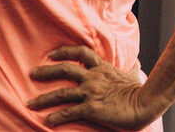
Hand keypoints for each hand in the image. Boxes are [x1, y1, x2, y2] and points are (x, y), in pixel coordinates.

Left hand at [27, 46, 159, 129]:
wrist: (144, 102)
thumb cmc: (139, 90)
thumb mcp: (132, 75)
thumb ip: (129, 69)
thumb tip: (136, 63)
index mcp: (103, 68)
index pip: (81, 53)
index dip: (65, 52)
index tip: (52, 54)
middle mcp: (94, 77)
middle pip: (66, 69)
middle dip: (46, 71)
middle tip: (31, 73)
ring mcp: (91, 92)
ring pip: (62, 93)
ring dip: (43, 99)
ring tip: (29, 104)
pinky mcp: (91, 108)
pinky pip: (68, 112)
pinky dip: (55, 117)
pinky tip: (47, 121)